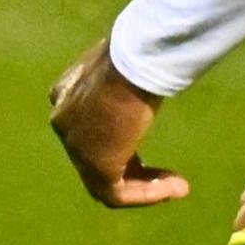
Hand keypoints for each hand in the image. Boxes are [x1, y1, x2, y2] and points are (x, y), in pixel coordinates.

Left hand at [48, 36, 188, 208]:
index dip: (122, 140)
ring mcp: (76, 146)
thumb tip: (161, 59)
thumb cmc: (140, 49)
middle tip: (167, 174)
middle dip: (134, 167)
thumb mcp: (133, 57)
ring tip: (179, 187)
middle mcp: (65, 122)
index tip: (150, 141)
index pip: (90, 125)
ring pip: (106, 180)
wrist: (134, 61)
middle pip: (97, 155)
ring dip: (145, 187)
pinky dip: (147, 194)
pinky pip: (117, 193)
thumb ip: (135, 70)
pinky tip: (175, 187)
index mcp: (67, 93)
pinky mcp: (94, 165)